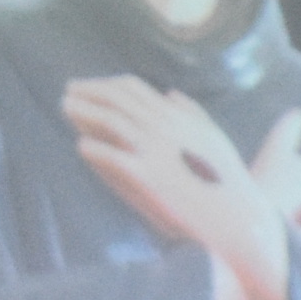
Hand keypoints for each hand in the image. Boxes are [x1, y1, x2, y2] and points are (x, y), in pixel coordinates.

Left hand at [62, 77, 290, 299]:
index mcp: (178, 116)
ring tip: (66, 109)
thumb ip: (192, 113)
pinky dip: (93, 147)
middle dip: (89, 92)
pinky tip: (81, 146)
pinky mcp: (147, 176)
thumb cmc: (226, 180)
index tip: (88, 86)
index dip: (106, 84)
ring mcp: (155, 150)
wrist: (235, 216)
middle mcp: (164, 126)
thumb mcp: (213, 137)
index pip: (133, 88)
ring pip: (110, 120)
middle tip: (68, 92)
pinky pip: (110, 155)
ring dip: (84, 111)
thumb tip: (169, 94)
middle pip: (117, 99)